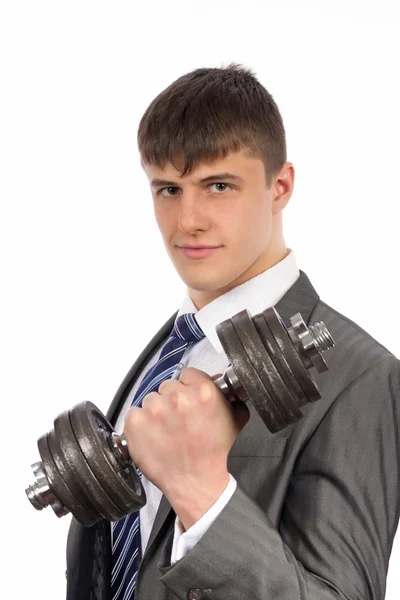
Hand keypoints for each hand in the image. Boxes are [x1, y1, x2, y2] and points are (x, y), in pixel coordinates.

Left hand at [123, 367, 249, 528]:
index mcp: (203, 392)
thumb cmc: (213, 454)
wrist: (195, 482)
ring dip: (157, 412)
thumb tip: (218, 381)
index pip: (188, 374)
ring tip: (167, 431)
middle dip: (172, 401)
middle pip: (168, 386)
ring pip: (151, 399)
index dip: (189, 387)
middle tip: (179, 421)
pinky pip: (135, 413)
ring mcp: (155, 410)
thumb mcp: (234, 420)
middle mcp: (178, 398)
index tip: (188, 400)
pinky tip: (153, 436)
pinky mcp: (136, 423)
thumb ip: (228, 397)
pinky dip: (141, 424)